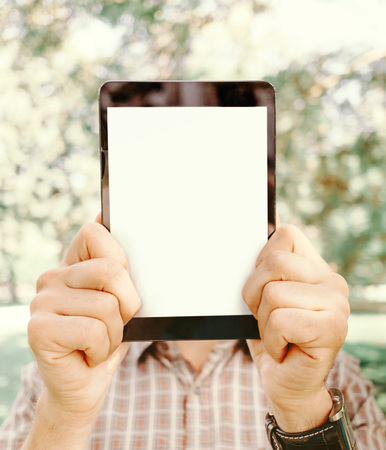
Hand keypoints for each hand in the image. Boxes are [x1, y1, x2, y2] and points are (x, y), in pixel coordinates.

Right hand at [27, 222, 139, 442]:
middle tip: (115, 323)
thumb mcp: (119, 300)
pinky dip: (102, 350)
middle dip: (128, 304)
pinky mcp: (39, 330)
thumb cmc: (106, 338)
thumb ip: (115, 265)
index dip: (120, 259)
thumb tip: (104, 212)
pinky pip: (93, 331)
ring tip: (99, 342)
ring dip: (115, 333)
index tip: (119, 287)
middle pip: (112, 270)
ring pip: (107, 305)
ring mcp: (42, 302)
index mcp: (72, 265)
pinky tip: (88, 355)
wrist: (84, 386)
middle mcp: (52, 277)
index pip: (95, 232)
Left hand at [242, 225, 349, 431]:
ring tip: (277, 334)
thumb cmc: (272, 336)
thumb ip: (267, 263)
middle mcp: (331, 280)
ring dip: (263, 321)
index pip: (284, 233)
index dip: (260, 262)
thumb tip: (262, 219)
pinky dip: (271, 339)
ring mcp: (337, 303)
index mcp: (315, 267)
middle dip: (255, 295)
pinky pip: (281, 320)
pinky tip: (284, 349)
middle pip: (274, 262)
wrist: (285, 382)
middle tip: (267, 316)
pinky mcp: (334, 328)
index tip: (264, 289)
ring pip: (273, 293)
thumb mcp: (262, 295)